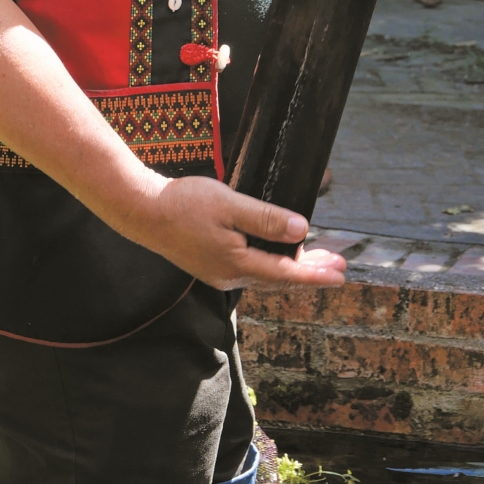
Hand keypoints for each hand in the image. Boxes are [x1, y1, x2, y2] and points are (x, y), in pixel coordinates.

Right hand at [133, 174, 346, 293]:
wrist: (142, 211)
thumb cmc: (184, 204)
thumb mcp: (231, 205)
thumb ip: (266, 220)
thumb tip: (300, 231)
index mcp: (237, 264)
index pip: (287, 274)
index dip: (316, 275)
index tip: (341, 276)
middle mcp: (229, 276)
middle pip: (279, 278)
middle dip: (311, 271)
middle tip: (340, 266)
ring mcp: (219, 272)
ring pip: (266, 274)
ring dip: (293, 267)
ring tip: (319, 259)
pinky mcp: (211, 263)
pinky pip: (251, 268)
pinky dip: (273, 262)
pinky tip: (279, 252)